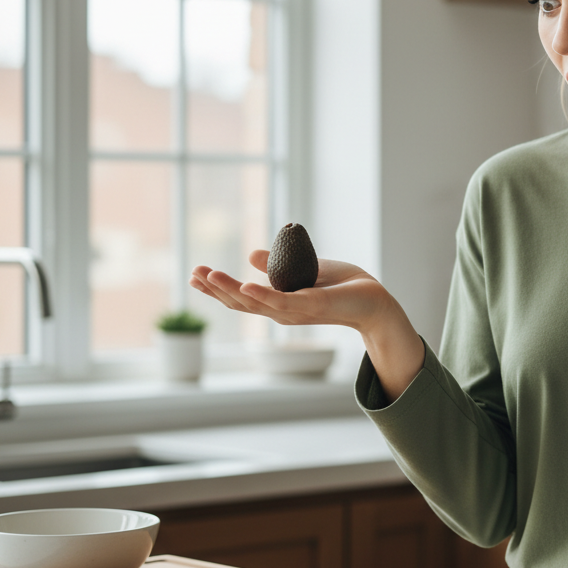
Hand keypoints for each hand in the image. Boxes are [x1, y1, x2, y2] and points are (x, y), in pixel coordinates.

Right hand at [191, 250, 387, 329]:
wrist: (375, 299)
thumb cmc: (343, 286)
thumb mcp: (302, 269)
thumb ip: (277, 265)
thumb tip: (250, 256)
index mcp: (279, 303)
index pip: (241, 299)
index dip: (217, 289)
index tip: (195, 275)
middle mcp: (282, 312)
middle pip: (240, 304)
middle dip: (215, 289)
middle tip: (193, 274)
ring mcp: (296, 311)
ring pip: (255, 303)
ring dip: (229, 289)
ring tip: (207, 275)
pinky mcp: (312, 306)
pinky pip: (282, 302)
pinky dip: (262, 295)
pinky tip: (244, 286)